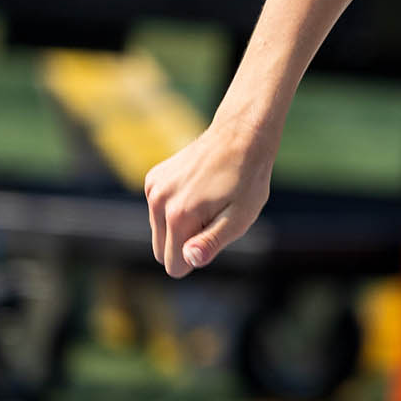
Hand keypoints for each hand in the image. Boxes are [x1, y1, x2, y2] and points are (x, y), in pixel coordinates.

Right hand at [144, 122, 273, 276]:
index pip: (174, 265)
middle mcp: (158, 202)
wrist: (240, 135)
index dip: (197, 258)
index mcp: (177, 216)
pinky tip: (199, 189)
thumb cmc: (247, 179)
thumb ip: (212, 242)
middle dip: (187, 243)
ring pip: (160, 231)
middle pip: (162, 251)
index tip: (215, 235)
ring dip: (182, 225)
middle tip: (214, 219)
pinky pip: (159, 210)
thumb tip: (188, 259)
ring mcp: (153, 188)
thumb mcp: (240, 216)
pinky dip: (176, 207)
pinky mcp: (153, 178)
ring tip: (209, 201)